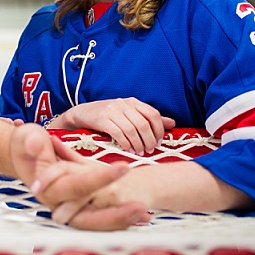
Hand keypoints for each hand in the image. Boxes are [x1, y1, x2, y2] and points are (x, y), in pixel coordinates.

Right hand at [10, 125, 150, 230]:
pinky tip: (141, 215)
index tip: (123, 168)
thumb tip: (38, 142)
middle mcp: (58, 203)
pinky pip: (100, 217)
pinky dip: (119, 218)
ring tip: (144, 213)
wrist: (21, 154)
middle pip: (88, 217)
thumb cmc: (25, 144)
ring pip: (96, 222)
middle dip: (114, 214)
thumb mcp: (24, 137)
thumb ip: (30, 141)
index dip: (99, 179)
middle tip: (139, 206)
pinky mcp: (79, 206)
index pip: (77, 186)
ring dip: (121, 220)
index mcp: (47, 188)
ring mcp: (69, 207)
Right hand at [52, 98, 174, 154]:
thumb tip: (172, 123)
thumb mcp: (129, 114)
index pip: (152, 113)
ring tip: (139, 152)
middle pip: (143, 123)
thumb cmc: (109, 116)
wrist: (82, 113)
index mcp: (133, 102)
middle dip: (148, 140)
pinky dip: (125, 143)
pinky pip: (117, 133)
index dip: (158, 129)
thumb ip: (149, 118)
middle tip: (149, 150)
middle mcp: (123, 104)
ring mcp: (112, 111)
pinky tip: (127, 149)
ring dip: (137, 143)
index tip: (158, 142)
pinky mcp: (102, 119)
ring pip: (131, 129)